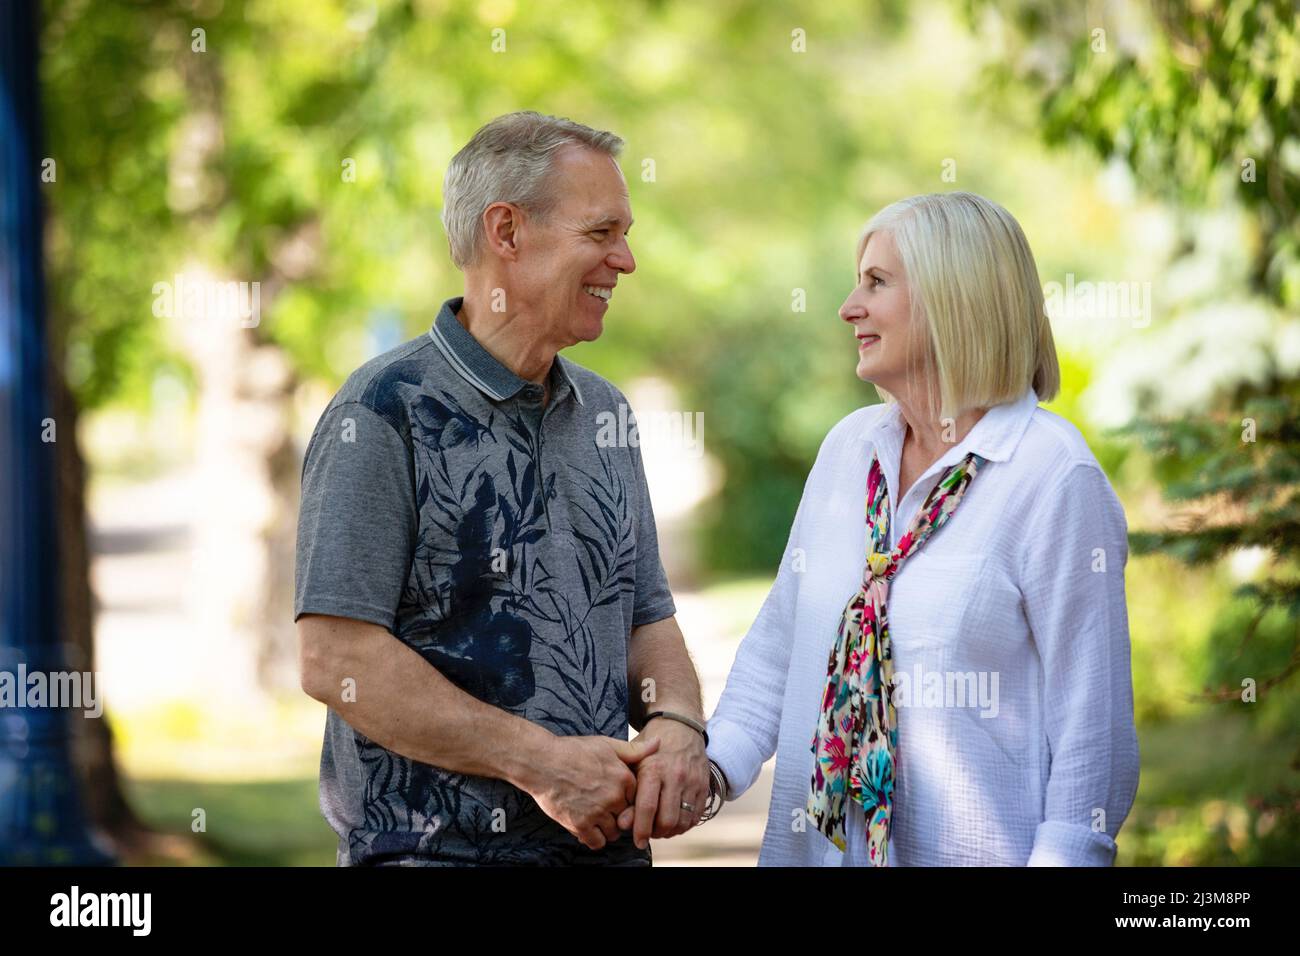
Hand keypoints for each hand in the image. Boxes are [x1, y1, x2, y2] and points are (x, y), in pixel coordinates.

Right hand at [525, 734, 658, 850]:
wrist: (542, 762)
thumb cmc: (572, 751)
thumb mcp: (606, 744)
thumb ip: (634, 749)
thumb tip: (658, 744)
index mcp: (623, 777)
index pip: (638, 798)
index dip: (627, 799)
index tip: (616, 796)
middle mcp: (613, 796)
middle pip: (627, 817)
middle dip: (618, 814)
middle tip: (605, 808)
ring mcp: (597, 812)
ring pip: (614, 832)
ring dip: (607, 828)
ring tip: (595, 817)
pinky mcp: (580, 824)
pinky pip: (597, 842)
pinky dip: (593, 838)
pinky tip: (587, 827)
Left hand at [615, 717, 708, 847]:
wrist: (681, 727)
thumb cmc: (652, 747)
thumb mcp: (634, 761)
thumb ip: (628, 793)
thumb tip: (622, 823)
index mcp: (653, 769)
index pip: (647, 808)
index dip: (641, 829)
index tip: (637, 841)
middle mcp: (674, 776)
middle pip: (666, 820)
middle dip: (656, 833)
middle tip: (648, 833)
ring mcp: (692, 781)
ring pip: (682, 821)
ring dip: (670, 832)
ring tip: (660, 828)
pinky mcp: (704, 786)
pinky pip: (695, 816)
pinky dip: (684, 825)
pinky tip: (674, 822)